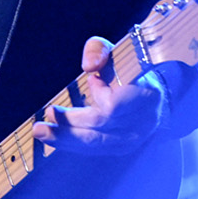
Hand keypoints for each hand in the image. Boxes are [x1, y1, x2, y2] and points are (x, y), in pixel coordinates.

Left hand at [32, 37, 164, 154]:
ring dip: (64, 138)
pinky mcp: (122, 147)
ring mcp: (133, 139)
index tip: (91, 79)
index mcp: (145, 96)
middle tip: (42, 121)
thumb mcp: (118, 50)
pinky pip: (94, 148)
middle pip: (99, 129)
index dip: (99, 96)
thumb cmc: (134, 68)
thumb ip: (100, 50)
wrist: (156, 92)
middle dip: (68, 125)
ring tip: (40, 131)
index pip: (114, 107)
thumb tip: (89, 67)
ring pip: (94, 143)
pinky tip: (54, 136)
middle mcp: (141, 123)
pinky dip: (72, 142)